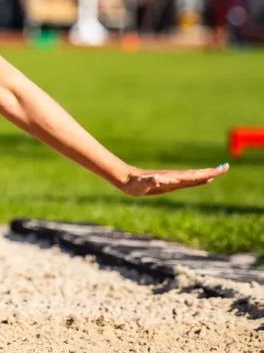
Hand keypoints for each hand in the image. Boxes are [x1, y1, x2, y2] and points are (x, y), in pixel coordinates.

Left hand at [115, 163, 229, 196]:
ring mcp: (172, 179)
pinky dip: (197, 180)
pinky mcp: (168, 183)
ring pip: (193, 177)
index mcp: (171, 178)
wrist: (126, 179)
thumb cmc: (133, 183)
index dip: (206, 173)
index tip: (218, 170)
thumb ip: (149, 181)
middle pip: (196, 174)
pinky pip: (186, 181)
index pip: (192, 176)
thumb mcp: (141, 184)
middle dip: (211, 172)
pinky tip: (203, 180)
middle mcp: (174, 177)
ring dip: (206, 175)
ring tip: (218, 172)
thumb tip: (157, 179)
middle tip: (226, 167)